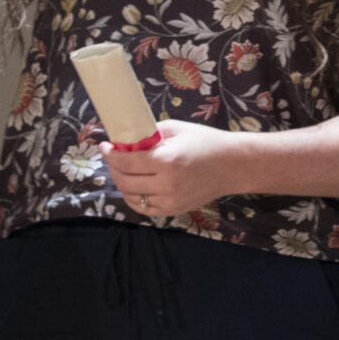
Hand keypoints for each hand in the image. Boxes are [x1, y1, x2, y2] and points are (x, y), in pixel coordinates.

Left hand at [103, 120, 241, 217]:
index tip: (105, 146)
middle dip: (113, 168)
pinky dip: (134, 198)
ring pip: (131, 197)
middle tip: (113, 158)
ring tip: (123, 171)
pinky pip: (144, 208)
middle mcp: (167, 183)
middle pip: (125, 181)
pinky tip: (134, 187)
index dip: (111, 154)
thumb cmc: (206, 142)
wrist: (233, 165)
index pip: (127, 162)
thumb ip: (151, 132)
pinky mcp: (174, 210)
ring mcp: (170, 200)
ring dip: (122, 183)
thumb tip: (127, 136)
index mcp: (167, 160)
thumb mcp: (178, 129)